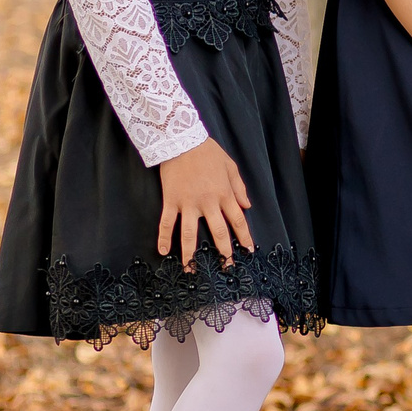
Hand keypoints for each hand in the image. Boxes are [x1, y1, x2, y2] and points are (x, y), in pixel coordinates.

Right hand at [156, 138, 252, 271]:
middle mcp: (208, 202)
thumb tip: (247, 206)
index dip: (244, 236)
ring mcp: (188, 203)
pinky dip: (163, 237)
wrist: (182, 141)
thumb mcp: (230, 167)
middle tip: (226, 267)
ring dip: (190, 253)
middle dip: (223, 251)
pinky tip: (163, 251)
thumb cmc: (208, 152)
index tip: (248, 251)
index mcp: (224, 194)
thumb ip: (239, 187)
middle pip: (218, 232)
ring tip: (191, 269)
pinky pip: (166, 222)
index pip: (238, 220)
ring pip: (189, 233)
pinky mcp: (170, 201)